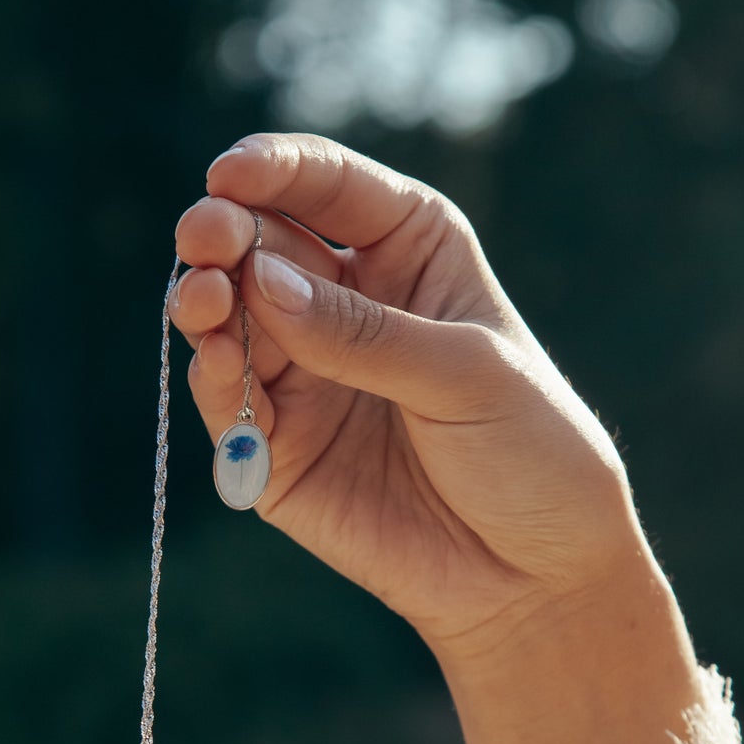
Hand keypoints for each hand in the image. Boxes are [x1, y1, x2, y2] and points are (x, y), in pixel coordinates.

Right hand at [174, 132, 638, 666]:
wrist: (538, 575)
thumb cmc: (530, 452)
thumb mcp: (464, 376)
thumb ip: (364, 334)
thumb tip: (260, 282)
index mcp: (407, 249)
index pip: (327, 184)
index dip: (272, 168)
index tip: (228, 174)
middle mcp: (345, 299)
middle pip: (260, 242)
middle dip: (224, 234)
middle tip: (205, 240)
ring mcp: (305, 373)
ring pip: (228, 317)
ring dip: (205, 303)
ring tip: (204, 303)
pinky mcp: (279, 448)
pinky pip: (227, 404)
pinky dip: (214, 382)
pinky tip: (219, 367)